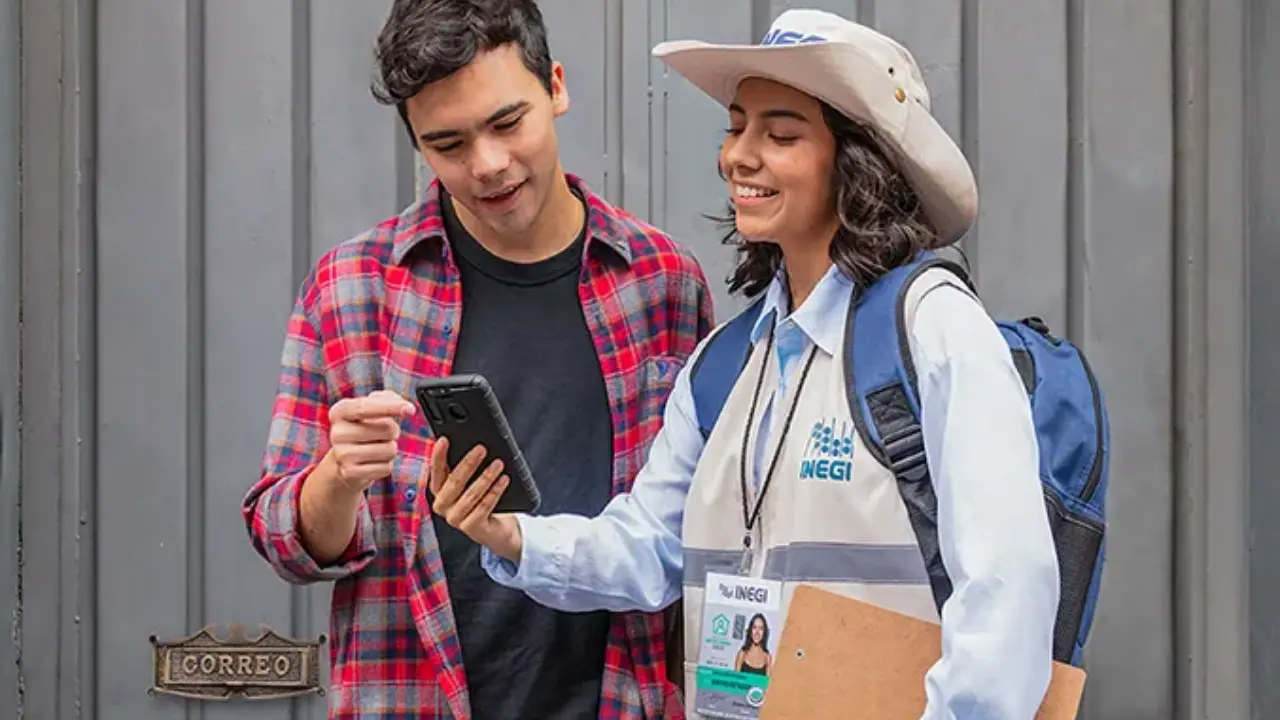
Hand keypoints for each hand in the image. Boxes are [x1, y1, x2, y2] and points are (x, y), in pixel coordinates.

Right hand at [322, 389, 416, 493]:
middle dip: (393, 431)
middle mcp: (338, 432)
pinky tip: (372, 462)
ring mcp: (342, 454)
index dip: (390, 407)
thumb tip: (405, 407)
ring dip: (390, 449)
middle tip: (381, 435)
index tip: (410, 409)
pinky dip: (386, 465)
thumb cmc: (364, 428)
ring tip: (376, 448)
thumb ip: (388, 399)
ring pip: (389, 450)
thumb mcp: (372, 408)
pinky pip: (386, 467)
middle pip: (387, 429)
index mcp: (341, 411)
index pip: (367, 407)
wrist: (345, 460)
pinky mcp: (350, 473)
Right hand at [428, 437, 522, 560]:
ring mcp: (455, 518)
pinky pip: (484, 506)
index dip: (438, 455)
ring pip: (471, 494)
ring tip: (498, 464)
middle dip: (468, 463)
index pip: (435, 471)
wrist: (496, 529)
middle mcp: (443, 505)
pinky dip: (494, 491)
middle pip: (454, 482)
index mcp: (439, 490)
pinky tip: (503, 480)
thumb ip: (465, 468)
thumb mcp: (471, 483)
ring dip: (486, 477)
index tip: (444, 440)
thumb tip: (472, 446)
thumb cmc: (481, 500)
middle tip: (481, 449)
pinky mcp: (471, 527)